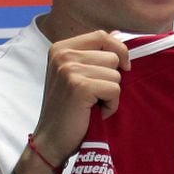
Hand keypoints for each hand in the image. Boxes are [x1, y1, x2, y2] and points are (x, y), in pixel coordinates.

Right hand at [29, 30, 130, 163]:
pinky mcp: (79, 86)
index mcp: (61, 48)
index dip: (119, 51)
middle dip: (112, 78)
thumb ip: (95, 54)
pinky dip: (111, 105)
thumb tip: (118, 33)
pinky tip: (93, 112)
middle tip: (93, 95)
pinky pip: (115, 90)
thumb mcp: (78, 74)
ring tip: (91, 104)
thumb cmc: (70, 108)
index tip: (121, 68)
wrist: (52, 139)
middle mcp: (62, 54)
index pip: (103, 35)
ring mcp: (69, 69)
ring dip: (111, 94)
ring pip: (116, 74)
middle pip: (113, 56)